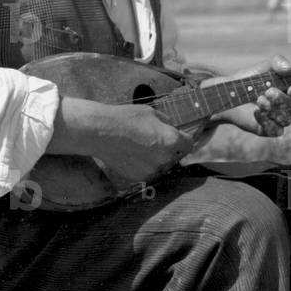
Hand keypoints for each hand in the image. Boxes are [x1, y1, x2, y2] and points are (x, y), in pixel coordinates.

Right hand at [48, 97, 193, 184]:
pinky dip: (142, 164)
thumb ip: (166, 123)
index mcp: (170, 140)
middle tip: (153, 139)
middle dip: (168, 148)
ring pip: (160, 164)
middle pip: (174, 155)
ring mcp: (151, 170)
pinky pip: (146, 171)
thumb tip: (172, 128)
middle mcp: (164, 158)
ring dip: (155, 158)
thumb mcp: (151, 113)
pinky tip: (131, 153)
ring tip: (139, 146)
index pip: (189, 144)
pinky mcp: (138, 177)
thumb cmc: (125, 119)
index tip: (183, 138)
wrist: (101, 132)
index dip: (186, 139)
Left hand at [204, 55, 290, 137]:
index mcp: (290, 89)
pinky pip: (276, 131)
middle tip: (267, 92)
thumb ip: (278, 63)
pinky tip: (256, 112)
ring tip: (259, 100)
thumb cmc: (249, 80)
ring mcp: (279, 118)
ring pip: (287, 120)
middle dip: (281, 99)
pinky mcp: (269, 129)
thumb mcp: (263, 67)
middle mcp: (287, 105)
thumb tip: (289, 68)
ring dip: (273, 110)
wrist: (229, 94)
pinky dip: (266, 121)